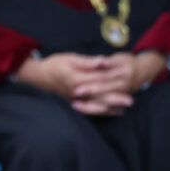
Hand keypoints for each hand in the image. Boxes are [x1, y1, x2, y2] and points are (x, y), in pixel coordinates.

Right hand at [15, 53, 132, 115]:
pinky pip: (91, 110)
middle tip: (131, 100)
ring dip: (112, 106)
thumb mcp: (69, 58)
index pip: (100, 77)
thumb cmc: (54, 64)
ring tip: (125, 107)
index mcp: (78, 78)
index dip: (114, 75)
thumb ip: (88, 62)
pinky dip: (102, 112)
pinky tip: (113, 112)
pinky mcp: (75, 103)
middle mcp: (78, 92)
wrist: (38, 77)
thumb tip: (104, 61)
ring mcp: (76, 99)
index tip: (127, 72)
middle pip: (101, 95)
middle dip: (117, 97)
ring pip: (97, 105)